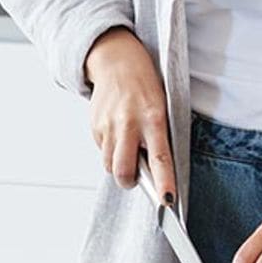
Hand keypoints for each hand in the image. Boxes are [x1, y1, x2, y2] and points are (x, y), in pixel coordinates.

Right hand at [84, 28, 175, 202]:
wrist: (118, 60)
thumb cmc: (146, 86)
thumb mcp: (162, 107)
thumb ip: (158, 137)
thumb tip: (155, 172)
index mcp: (153, 119)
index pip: (160, 159)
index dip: (164, 183)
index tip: (167, 202)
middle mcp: (129, 123)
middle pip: (123, 171)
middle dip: (129, 181)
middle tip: (135, 178)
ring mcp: (108, 125)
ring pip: (109, 164)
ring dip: (118, 165)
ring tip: (127, 146)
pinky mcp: (94, 125)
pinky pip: (101, 150)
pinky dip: (109, 149)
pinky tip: (117, 132)